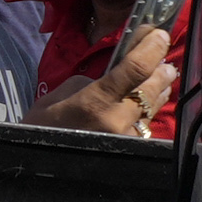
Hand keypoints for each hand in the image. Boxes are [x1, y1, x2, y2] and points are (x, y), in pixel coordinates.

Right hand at [37, 11, 176, 135]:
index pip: (134, 69)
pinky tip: (145, 104)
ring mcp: (126, 137)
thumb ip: (88, 84)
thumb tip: (112, 79)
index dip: (151, 48)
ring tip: (159, 77)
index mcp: (93, 102)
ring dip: (159, 90)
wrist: (38, 167)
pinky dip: (147, 110)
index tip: (159, 34)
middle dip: (161, 69)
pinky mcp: (129, 148)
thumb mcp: (56, 98)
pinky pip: (145, 124)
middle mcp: (116, 120)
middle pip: (152, 87)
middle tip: (164, 58)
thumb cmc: (40, 129)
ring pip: (153, 107)